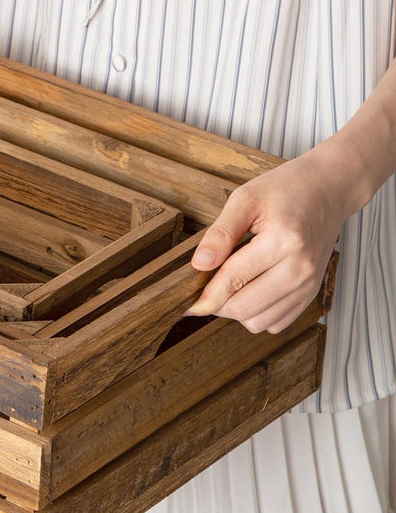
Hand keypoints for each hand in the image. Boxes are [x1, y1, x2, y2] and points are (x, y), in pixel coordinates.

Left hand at [185, 144, 353, 333]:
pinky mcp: (311, 294)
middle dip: (217, 304)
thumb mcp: (245, 199)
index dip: (204, 295)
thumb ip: (221, 233)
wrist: (328, 191)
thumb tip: (199, 264)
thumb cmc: (285, 190)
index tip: (184, 302)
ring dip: (236, 310)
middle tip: (203, 287)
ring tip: (228, 284)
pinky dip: (257, 314)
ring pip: (260, 322)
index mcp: (283, 241)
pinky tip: (249, 289)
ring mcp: (309, 285)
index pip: (233, 279)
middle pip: (245, 308)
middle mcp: (301, 269)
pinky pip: (277, 323)